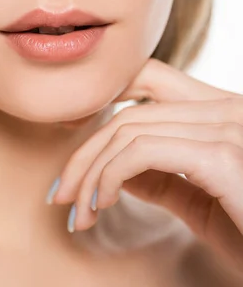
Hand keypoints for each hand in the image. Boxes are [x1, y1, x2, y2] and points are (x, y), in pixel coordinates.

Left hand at [47, 58, 242, 272]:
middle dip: (85, 150)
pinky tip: (101, 204)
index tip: (70, 129)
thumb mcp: (202, 204)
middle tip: (61, 191)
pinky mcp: (225, 154)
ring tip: (78, 211)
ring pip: (128, 129)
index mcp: (222, 112)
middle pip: (130, 110)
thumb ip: (163, 178)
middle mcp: (227, 107)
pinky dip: (109, 176)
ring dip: (90, 171)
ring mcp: (228, 125)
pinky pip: (143, 151)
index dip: (104, 94)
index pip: (149, 76)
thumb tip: (118, 168)